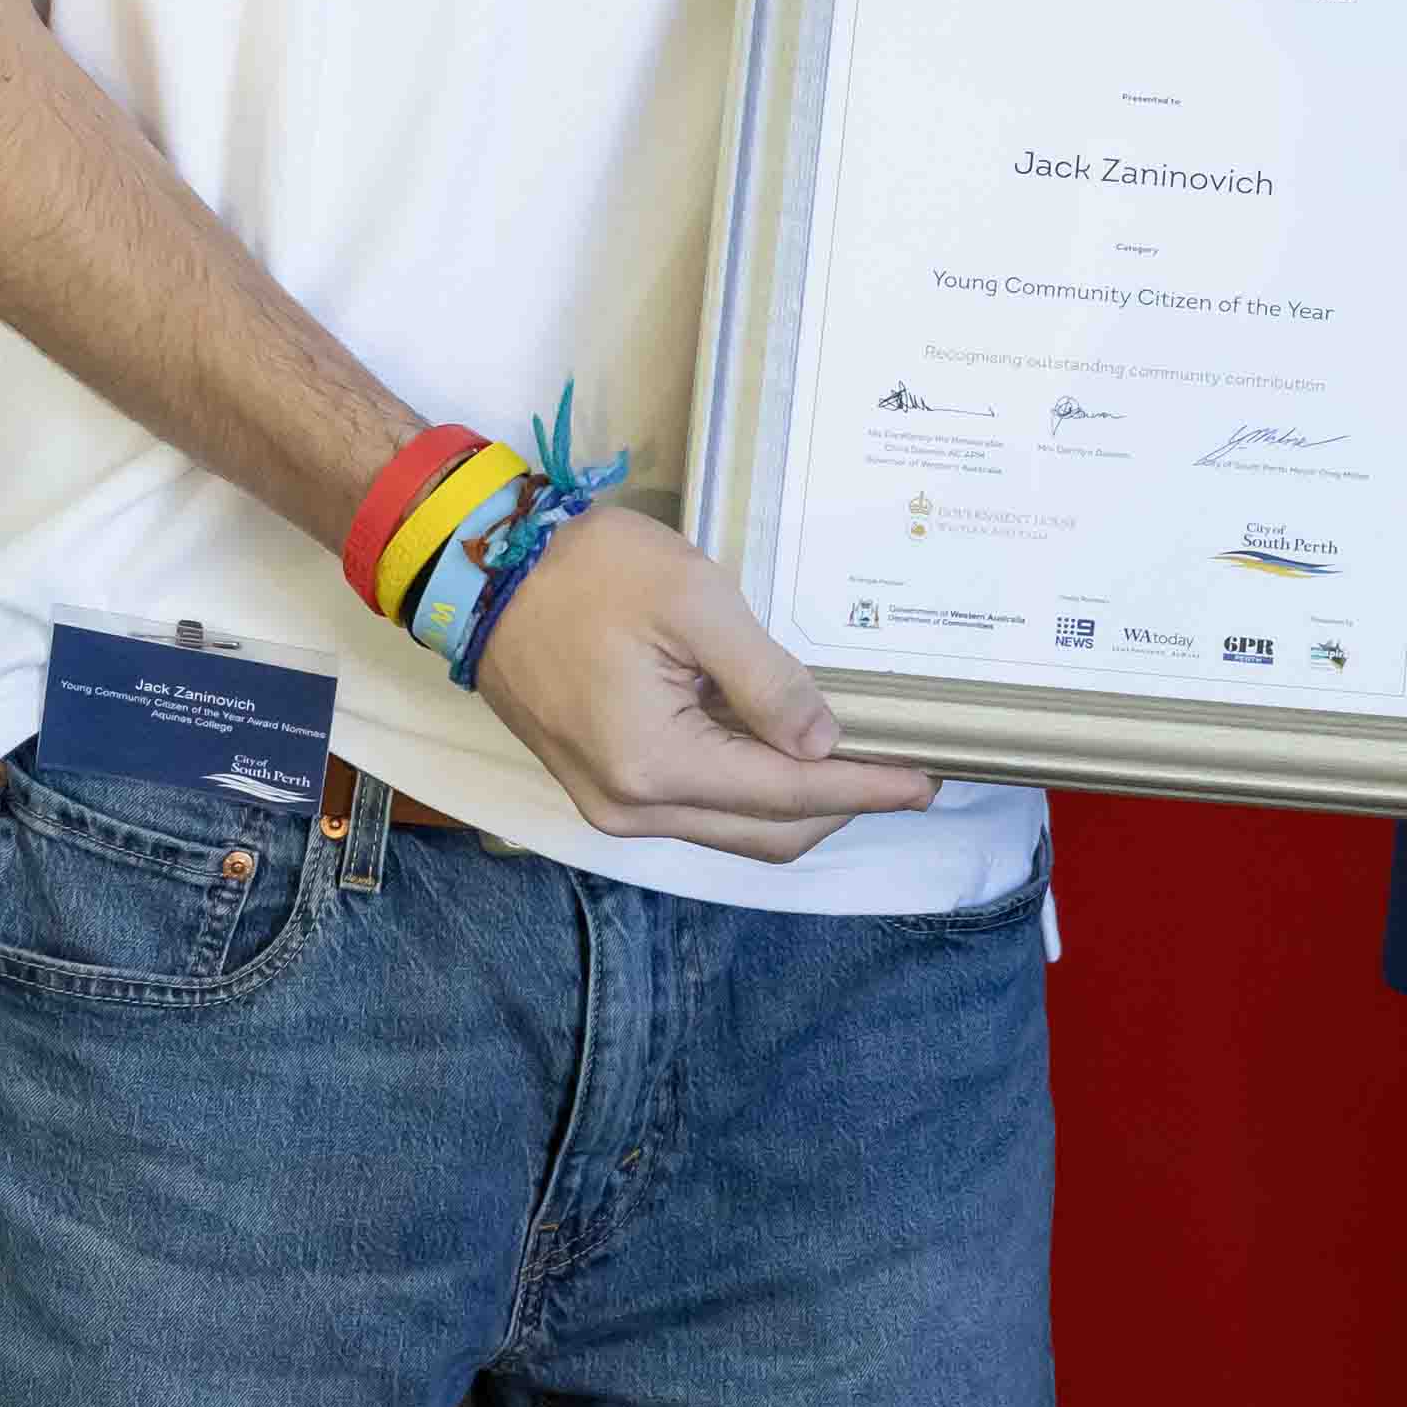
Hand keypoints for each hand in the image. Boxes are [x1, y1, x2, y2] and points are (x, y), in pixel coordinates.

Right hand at [474, 508, 938, 859]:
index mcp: (655, 766)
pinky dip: (750, 789)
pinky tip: (784, 751)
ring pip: (733, 829)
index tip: (927, 779)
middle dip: (842, 808)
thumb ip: (765, 680)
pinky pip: (697, 807)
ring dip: (798, 803)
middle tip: (904, 772)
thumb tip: (822, 743)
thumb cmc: (583, 572)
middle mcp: (632, 807)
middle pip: (766, 834)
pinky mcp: (603, 784)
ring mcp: (612, 804)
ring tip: (858, 763)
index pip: (789, 794)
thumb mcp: (692, 601)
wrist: (480, 572)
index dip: (865, 788)